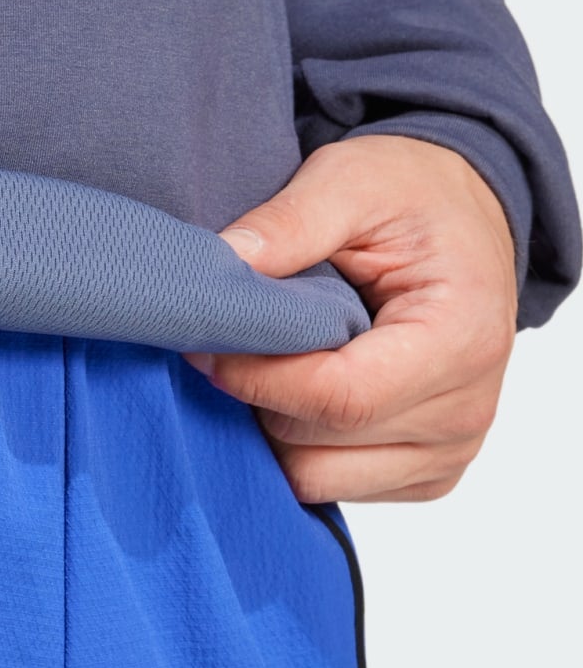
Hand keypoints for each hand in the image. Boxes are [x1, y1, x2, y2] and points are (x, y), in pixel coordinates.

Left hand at [186, 134, 517, 503]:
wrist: (460, 213)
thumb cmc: (411, 196)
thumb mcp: (350, 182)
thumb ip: (289, 223)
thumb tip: (223, 264)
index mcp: (460, 339)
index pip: (339, 397)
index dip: (255, 377)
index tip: (202, 345)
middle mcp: (465, 409)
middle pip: (319, 442)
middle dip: (255, 395)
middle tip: (224, 343)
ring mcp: (448, 449)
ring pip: (318, 476)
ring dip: (270, 425)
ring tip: (262, 361)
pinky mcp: (426, 470)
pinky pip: (335, 485)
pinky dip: (296, 444)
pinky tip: (290, 387)